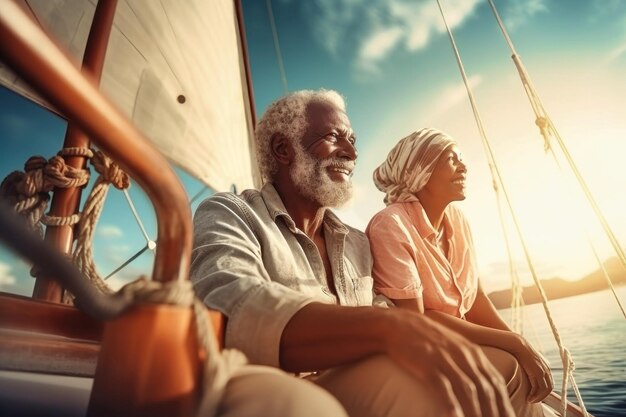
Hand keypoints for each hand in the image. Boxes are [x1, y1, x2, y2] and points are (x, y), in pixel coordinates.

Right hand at [384, 309, 515, 416]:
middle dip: (495, 413)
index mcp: (473, 353)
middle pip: (487, 389)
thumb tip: (481, 386)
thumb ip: (468, 363)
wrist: (398, 325)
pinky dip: (452, 405)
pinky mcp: (428, 364)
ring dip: (477, 413)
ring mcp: (446, 359)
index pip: (496, 382)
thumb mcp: (452, 347)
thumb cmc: (425, 339)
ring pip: (469, 391)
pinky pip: (444, 388)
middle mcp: (464, 356)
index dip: (504, 404)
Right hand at [511, 335, 553, 401]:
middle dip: (542, 397)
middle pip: (550, 388)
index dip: (544, 392)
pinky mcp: (536, 372)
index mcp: (546, 368)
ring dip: (539, 397)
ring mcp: (542, 371)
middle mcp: (546, 370)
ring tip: (530, 400)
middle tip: (534, 401)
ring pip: (545, 389)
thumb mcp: (531, 361)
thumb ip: (533, 368)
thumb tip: (531, 374)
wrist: (518, 345)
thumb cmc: (521, 352)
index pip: (550, 384)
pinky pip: (538, 387)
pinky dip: (534, 394)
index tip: (537, 396)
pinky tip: (528, 397)